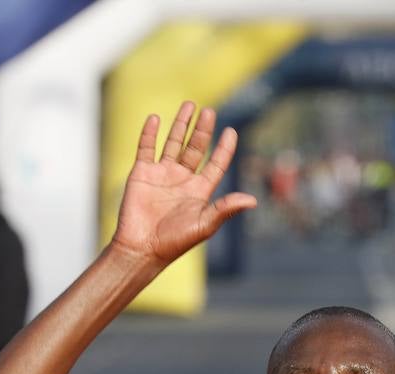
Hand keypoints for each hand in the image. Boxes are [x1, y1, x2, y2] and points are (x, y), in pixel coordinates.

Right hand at [112, 102, 256, 264]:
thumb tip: (253, 200)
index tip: (231, 131)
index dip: (224, 148)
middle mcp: (182, 180)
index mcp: (200, 191)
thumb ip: (226, 209)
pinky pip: (146, 148)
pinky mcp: (141, 173)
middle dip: (202, 130)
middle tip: (209, 111)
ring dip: (181, 125)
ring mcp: (161, 174)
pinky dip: (149, 133)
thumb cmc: (175, 241)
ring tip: (189, 105)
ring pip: (173, 143)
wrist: (142, 248)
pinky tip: (155, 119)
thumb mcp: (205, 225)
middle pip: (195, 148)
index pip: (216, 164)